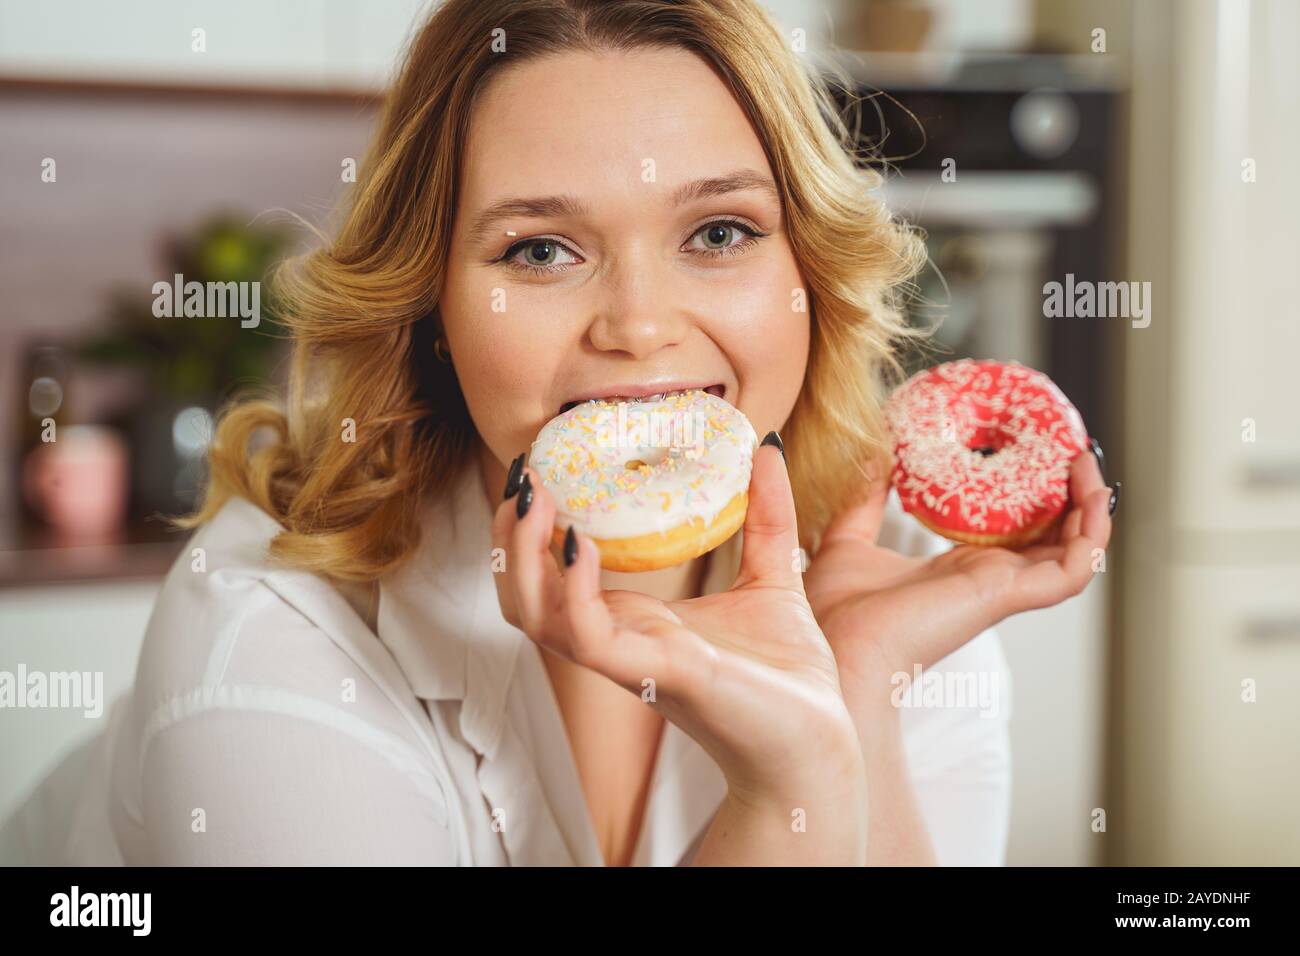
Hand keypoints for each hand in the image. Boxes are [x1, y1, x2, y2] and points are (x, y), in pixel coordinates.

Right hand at [491, 442, 865, 843]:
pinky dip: (573, 591)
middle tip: (526, 476)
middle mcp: (618, 640)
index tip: (541, 467)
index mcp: (635, 620)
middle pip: (522, 595)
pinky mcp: (656, 673)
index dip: (531, 528)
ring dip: (523, 557)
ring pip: (534, 617)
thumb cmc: (789, 679)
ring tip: (538, 499)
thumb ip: (769, 514)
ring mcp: (630, 658)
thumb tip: (768, 446)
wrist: (819, 744)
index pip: (551, 577)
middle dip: (508, 537)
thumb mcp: (776, 577)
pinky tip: (581, 546)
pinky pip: (587, 637)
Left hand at [804, 450, 1114, 696]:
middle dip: (1071, 496)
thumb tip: (868, 456)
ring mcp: (1000, 590)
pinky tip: (1091, 496)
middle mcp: (987, 580)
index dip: (1034, 498)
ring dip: (1089, 507)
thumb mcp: (847, 542)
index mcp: (957, 571)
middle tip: (1073, 448)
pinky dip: (1091, 535)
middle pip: (1052, 539)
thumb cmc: (834, 616)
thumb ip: (860, 503)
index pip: (1013, 534)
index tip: (1039, 453)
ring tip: (1087, 461)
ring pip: (1073, 553)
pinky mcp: (1005, 597)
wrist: (831, 652)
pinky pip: (1072, 571)